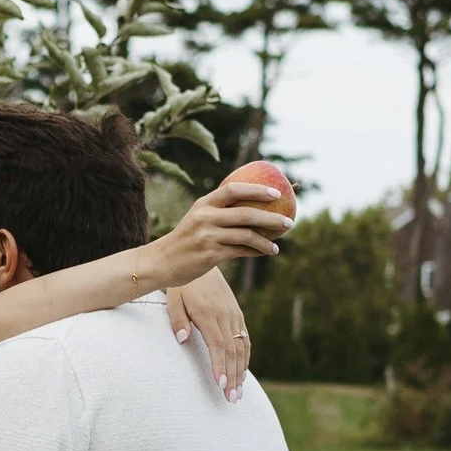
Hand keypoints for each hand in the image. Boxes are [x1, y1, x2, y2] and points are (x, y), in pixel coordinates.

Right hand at [166, 178, 295, 273]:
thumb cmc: (186, 239)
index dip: (257, 190)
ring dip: (266, 241)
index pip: (233, 189)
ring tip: (277, 245)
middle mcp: (205, 217)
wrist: (162, 261)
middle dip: (271, 218)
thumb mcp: (198, 218)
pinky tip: (264, 253)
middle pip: (246, 214)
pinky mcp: (210, 254)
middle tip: (289, 222)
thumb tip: (254, 206)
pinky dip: (255, 252)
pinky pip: (240, 251)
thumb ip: (220, 211)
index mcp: (204, 204)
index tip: (277, 193)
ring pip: (246, 235)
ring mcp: (207, 236)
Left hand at [167, 270, 249, 394]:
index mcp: (209, 313)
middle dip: (233, 377)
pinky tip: (242, 373)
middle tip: (231, 398)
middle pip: (233, 351)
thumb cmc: (183, 284)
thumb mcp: (174, 298)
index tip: (220, 384)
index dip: (220, 366)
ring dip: (241, 372)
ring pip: (241, 348)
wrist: (203, 262)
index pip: (218, 345)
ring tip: (238, 393)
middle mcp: (225, 316)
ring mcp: (234, 316)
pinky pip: (245, 339)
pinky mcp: (238, 315)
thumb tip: (182, 339)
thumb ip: (178, 319)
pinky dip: (245, 358)